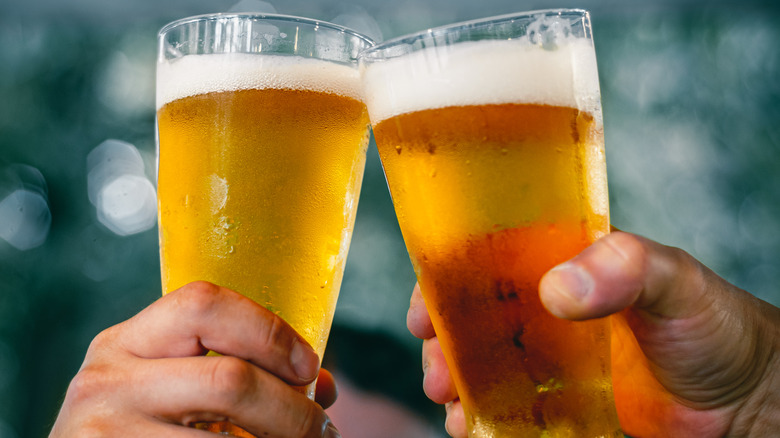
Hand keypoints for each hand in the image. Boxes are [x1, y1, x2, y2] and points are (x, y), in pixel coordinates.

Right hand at [50, 281, 339, 436]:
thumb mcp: (166, 390)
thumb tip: (322, 388)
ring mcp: (105, 434)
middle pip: (230, 380)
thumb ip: (235, 373)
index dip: (269, 330)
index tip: (307, 366)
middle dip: (292, 410)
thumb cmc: (134, 430)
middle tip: (320, 431)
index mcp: (126, 343)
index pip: (204, 303)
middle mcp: (107, 382)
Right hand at [408, 231, 779, 436]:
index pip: (487, 258)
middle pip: (471, 316)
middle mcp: (545, 308)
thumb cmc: (712, 325)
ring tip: (451, 402)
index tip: (425, 310)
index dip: (446, 278)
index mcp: (560, 262)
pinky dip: (481, 416)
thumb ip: (625, 267)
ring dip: (453, 380)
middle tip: (436, 369)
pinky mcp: (557, 401)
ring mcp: (548, 357)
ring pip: (479, 363)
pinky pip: (504, 406)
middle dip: (442, 342)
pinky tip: (474, 426)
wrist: (745, 400)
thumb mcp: (674, 280)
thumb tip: (557, 290)